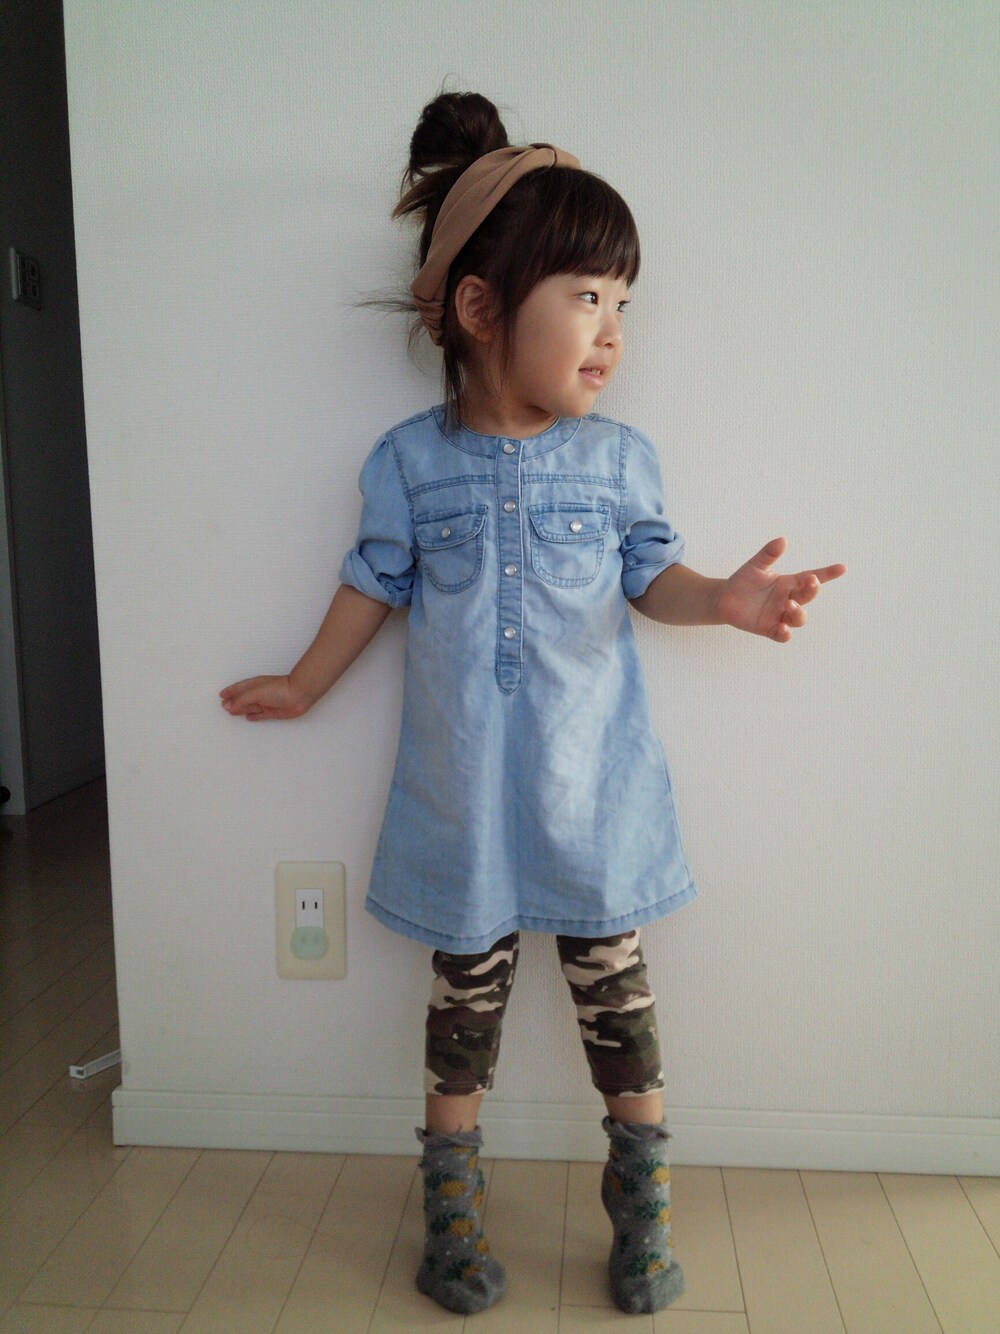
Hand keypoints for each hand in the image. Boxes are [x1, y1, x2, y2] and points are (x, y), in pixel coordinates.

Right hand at [219, 674, 309, 720]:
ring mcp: (266, 703)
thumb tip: (229, 707)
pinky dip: (253, 716)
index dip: (229, 691)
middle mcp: (259, 693)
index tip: (221, 695)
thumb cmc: (279, 689)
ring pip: (249, 706)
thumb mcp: (256, 692)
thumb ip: (242, 700)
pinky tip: (248, 717)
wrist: (299, 695)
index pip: (238, 688)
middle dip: (233, 702)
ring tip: (231, 712)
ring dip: (241, 709)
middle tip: (223, 706)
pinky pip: (259, 715)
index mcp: (254, 685)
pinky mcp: (273, 712)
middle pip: (242, 698)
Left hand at [716, 538, 845, 642]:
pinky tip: (782, 628)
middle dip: (812, 590)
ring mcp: (780, 615)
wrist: (725, 599)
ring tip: (789, 605)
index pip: (812, 578)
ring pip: (799, 618)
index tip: (842, 568)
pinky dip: (785, 633)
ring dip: (798, 613)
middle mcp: (788, 599)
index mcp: (788, 583)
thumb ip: (768, 554)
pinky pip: (782, 635)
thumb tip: (782, 540)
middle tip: (809, 582)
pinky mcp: (769, 628)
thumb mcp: (756, 565)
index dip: (827, 574)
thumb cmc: (744, 581)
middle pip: (808, 596)